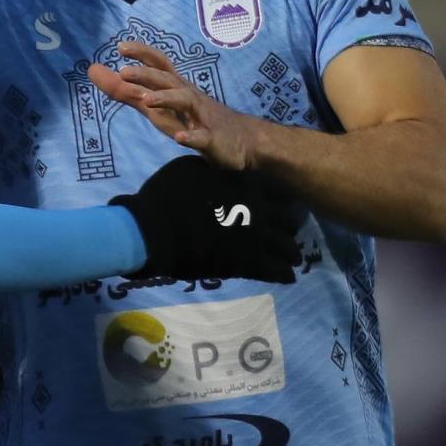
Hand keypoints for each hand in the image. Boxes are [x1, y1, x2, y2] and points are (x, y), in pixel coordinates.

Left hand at [87, 40, 260, 170]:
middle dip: (147, 74)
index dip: (141, 53)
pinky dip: (191, 136)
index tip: (120, 46)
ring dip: (166, 99)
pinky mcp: (213, 140)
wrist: (243, 141)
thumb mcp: (157, 106)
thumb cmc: (193, 118)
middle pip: (167, 79)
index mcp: (175, 87)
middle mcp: (188, 96)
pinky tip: (180, 138)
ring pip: (185, 101)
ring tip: (147, 101)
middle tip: (123, 72)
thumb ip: (126, 91)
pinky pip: (203, 137)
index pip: (159, 64)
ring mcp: (202, 117)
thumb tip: (94, 71)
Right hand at [113, 156, 302, 284]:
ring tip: (291, 258)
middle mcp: (259, 211)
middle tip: (286, 234)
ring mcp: (257, 238)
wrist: (154, 229)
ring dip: (291, 252)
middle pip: (288, 221)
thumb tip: (220, 171)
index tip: (277, 208)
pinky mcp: (249, 263)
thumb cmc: (168, 195)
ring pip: (287, 248)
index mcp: (247, 186)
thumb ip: (215, 172)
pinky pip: (276, 270)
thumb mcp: (192, 169)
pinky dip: (284, 273)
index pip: (275, 193)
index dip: (278, 202)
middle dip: (289, 228)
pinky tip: (287, 276)